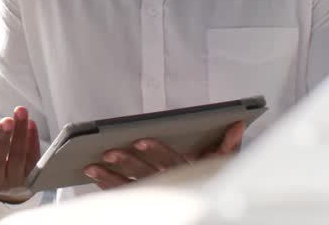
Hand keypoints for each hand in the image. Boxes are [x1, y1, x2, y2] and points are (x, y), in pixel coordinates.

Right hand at [0, 106, 40, 203]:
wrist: (0, 177)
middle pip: (0, 159)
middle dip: (4, 138)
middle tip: (7, 120)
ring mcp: (15, 180)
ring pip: (19, 156)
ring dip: (21, 133)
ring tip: (20, 112)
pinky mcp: (31, 175)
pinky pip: (33, 157)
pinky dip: (32, 139)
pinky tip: (31, 123)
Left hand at [83, 120, 245, 189]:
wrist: (202, 204)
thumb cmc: (208, 178)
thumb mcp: (221, 164)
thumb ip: (227, 145)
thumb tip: (237, 124)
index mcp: (187, 172)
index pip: (171, 160)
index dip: (156, 150)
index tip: (140, 140)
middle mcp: (170, 184)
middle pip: (146, 174)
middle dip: (127, 163)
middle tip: (109, 152)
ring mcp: (155, 194)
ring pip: (130, 187)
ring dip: (110, 178)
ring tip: (91, 168)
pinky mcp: (143, 201)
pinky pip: (123, 195)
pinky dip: (107, 188)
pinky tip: (94, 179)